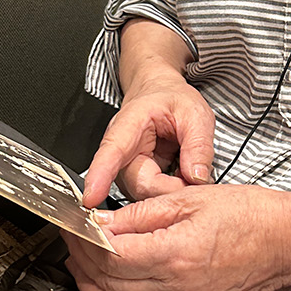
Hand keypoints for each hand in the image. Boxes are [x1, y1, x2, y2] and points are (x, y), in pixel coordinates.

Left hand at [62, 183, 290, 290]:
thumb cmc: (252, 216)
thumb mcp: (190, 198)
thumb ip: (140, 214)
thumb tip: (102, 223)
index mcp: (178, 255)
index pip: (110, 255)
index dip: (84, 240)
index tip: (74, 225)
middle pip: (109, 283)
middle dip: (83, 261)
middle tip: (73, 242)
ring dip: (93, 289)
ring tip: (82, 267)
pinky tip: (112, 290)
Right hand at [82, 75, 215, 208]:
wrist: (161, 94)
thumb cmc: (172, 99)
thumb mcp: (195, 114)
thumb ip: (199, 146)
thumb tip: (197, 178)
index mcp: (129, 125)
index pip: (112, 152)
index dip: (100, 176)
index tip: (91, 197)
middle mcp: (121, 150)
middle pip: (137, 184)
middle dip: (168, 189)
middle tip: (196, 178)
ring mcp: (126, 168)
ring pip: (145, 194)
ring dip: (170, 191)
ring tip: (188, 170)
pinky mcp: (135, 179)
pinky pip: (151, 195)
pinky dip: (169, 191)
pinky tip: (180, 176)